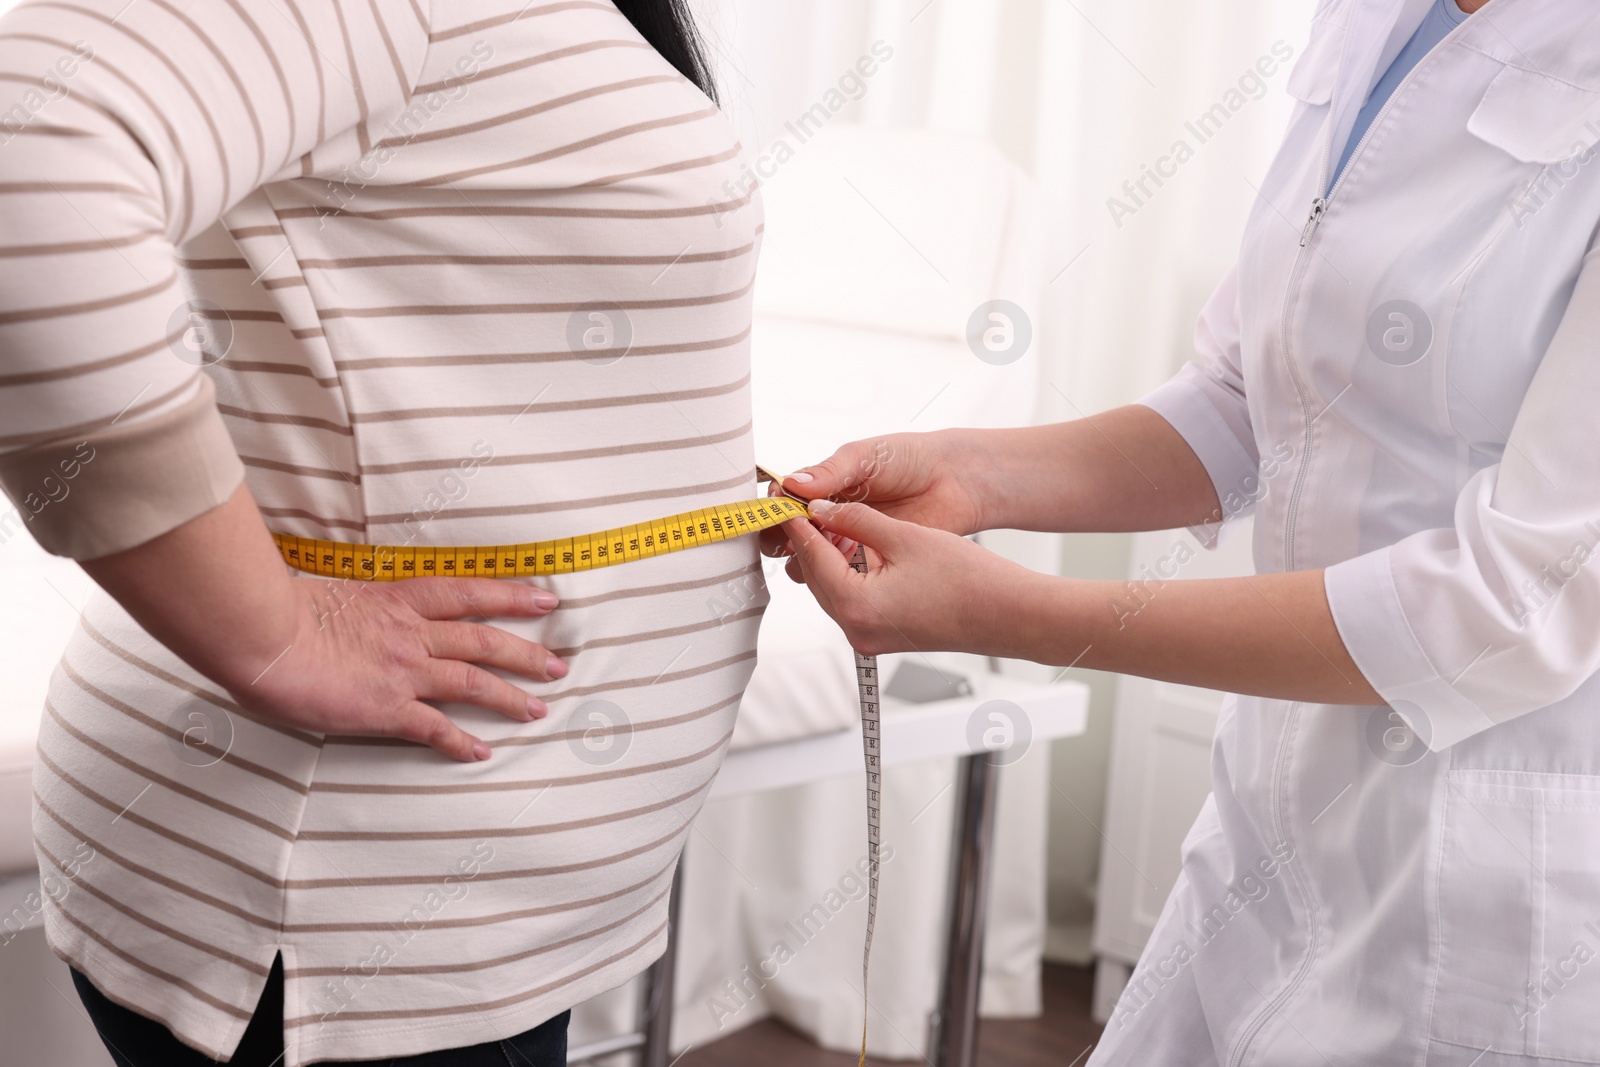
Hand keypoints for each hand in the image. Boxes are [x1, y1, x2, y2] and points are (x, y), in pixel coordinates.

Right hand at [233, 576, 565, 762]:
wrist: (260, 633)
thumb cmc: (278, 612)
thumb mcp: (330, 596)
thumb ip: (355, 609)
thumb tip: (356, 618)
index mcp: (395, 599)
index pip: (466, 592)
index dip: (509, 594)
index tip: (543, 597)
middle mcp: (409, 633)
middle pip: (483, 639)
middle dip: (526, 652)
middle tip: (559, 664)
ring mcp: (402, 670)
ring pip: (473, 681)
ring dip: (510, 696)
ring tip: (538, 709)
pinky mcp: (386, 708)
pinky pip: (434, 728)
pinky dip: (461, 741)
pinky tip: (481, 752)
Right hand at [760, 430, 986, 558]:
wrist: (955, 481)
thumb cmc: (911, 458)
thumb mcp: (866, 457)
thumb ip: (831, 471)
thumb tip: (793, 483)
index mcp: (821, 489)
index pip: (784, 503)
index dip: (776, 509)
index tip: (778, 509)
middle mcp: (829, 518)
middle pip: (789, 538)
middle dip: (786, 536)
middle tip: (795, 532)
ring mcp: (847, 544)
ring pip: (810, 562)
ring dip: (810, 556)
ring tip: (827, 543)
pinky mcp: (867, 566)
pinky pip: (842, 578)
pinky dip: (838, 573)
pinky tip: (848, 559)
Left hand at [784, 498, 1030, 656]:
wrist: (1010, 615)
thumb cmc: (968, 580)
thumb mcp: (905, 536)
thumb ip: (856, 520)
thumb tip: (823, 509)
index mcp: (855, 605)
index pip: (812, 556)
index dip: (799, 524)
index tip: (788, 502)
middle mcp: (855, 629)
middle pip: (816, 578)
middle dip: (811, 542)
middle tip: (806, 508)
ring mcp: (869, 638)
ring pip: (833, 590)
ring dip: (831, 559)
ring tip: (832, 523)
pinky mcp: (885, 637)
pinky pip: (854, 602)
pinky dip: (850, 575)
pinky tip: (859, 550)